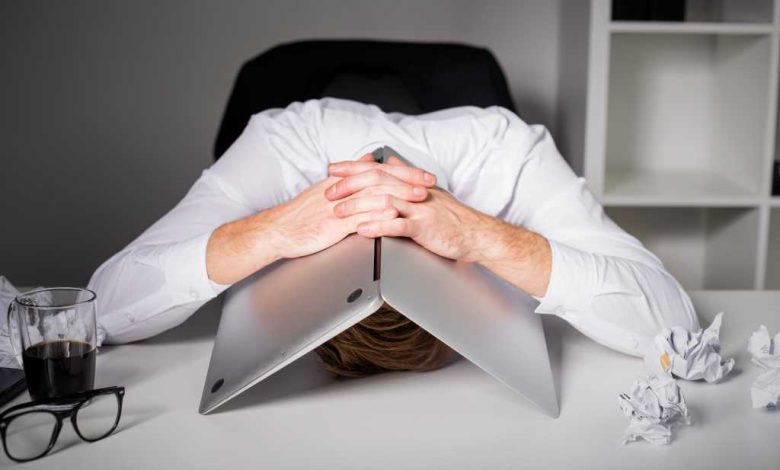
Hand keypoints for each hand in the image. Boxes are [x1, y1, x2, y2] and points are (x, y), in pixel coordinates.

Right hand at [206, 154, 435, 284]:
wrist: (277, 230)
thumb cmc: (301, 215)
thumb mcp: (326, 189)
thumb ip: (350, 174)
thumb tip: (370, 158)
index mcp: (342, 181)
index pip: (378, 170)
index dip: (403, 172)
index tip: (423, 174)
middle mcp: (342, 189)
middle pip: (380, 178)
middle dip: (408, 180)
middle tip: (430, 183)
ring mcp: (338, 206)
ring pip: (373, 195)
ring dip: (400, 195)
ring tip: (419, 198)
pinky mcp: (333, 224)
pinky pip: (359, 217)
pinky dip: (378, 214)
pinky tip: (393, 215)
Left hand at [328, 156, 551, 295]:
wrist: (475, 234)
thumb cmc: (451, 217)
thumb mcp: (427, 192)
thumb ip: (406, 177)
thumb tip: (390, 163)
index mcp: (411, 183)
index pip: (377, 169)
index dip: (353, 168)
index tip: (332, 169)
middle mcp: (414, 191)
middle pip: (376, 181)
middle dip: (349, 185)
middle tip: (328, 192)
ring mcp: (419, 208)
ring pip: (384, 201)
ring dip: (358, 206)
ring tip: (338, 212)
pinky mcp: (425, 227)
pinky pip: (398, 225)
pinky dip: (378, 226)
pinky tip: (362, 229)